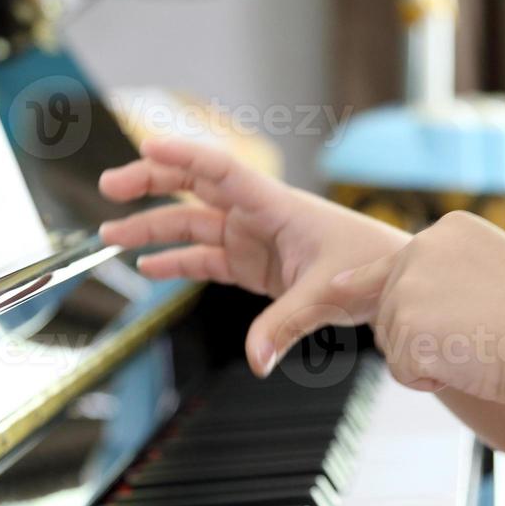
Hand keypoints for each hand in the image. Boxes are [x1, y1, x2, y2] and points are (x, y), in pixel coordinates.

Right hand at [98, 136, 411, 374]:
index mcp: (276, 205)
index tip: (147, 145)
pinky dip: (177, 263)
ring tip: (110, 236)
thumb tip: (257, 360)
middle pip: (196, 188)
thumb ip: (286, 325)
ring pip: (193, 226)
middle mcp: (259, 215)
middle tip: (110, 187)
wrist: (394, 282)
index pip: (221, 170)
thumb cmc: (370, 269)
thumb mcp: (327, 295)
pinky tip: (148, 268)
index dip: (183, 155)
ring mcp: (254, 239)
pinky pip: (206, 259)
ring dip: (152, 229)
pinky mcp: (254, 265)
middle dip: (152, 182)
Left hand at [328, 210, 504, 402]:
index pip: (396, 267)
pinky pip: (402, 371)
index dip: (410, 300)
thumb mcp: (495, 274)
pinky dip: (430, 380)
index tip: (436, 305)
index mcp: (450, 229)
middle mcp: (422, 247)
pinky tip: (469, 365)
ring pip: (394, 341)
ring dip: (429, 358)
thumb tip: (367, 289)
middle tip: (482, 334)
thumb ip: (448, 274)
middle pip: (392, 308)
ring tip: (479, 348)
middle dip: (426, 334)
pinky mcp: (406, 325)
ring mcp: (410, 285)